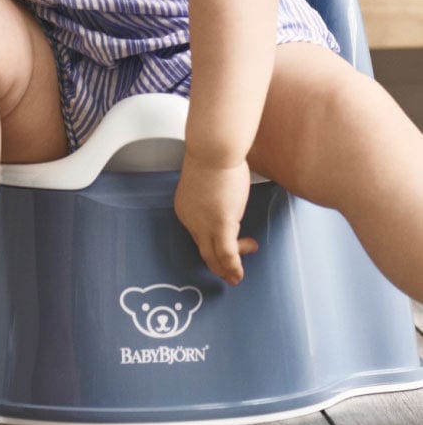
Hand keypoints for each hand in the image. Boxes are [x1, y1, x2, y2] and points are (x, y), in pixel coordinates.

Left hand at [173, 152, 257, 285]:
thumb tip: (227, 199)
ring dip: (228, 268)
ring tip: (238, 275)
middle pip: (204, 249)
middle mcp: (191, 220)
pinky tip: (238, 274)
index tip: (231, 241)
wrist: (214, 149)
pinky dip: (233, 266)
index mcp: (185, 209)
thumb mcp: (209, 181)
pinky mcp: (221, 224)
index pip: (199, 235)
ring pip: (214, 256)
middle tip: (229, 272)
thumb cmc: (214, 157)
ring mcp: (205, 224)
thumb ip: (214, 195)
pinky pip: (227, 253)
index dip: (215, 243)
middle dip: (218, 263)